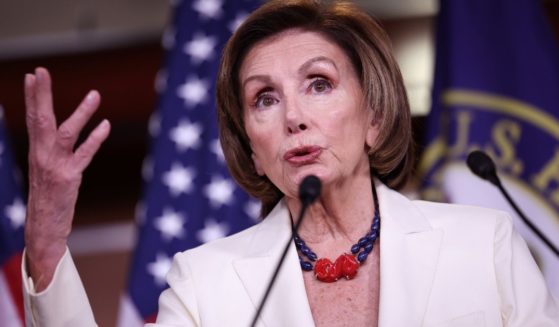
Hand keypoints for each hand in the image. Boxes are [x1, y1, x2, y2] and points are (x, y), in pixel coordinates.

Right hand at [24, 67, 110, 290]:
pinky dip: (96, 139)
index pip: (32, 118)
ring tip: (95, 95)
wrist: (43, 228)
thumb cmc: (46, 198)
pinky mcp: (69, 178)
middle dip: (41, 95)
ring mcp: (55, 166)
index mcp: (35, 152)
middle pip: (40, 119)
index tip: (34, 75)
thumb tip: (55, 132)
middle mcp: (42, 156)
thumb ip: (49, 150)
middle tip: (42, 72)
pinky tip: (106, 125)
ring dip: (80, 113)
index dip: (33, 96)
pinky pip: (84, 154)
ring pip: (65, 133)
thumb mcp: (44, 170)